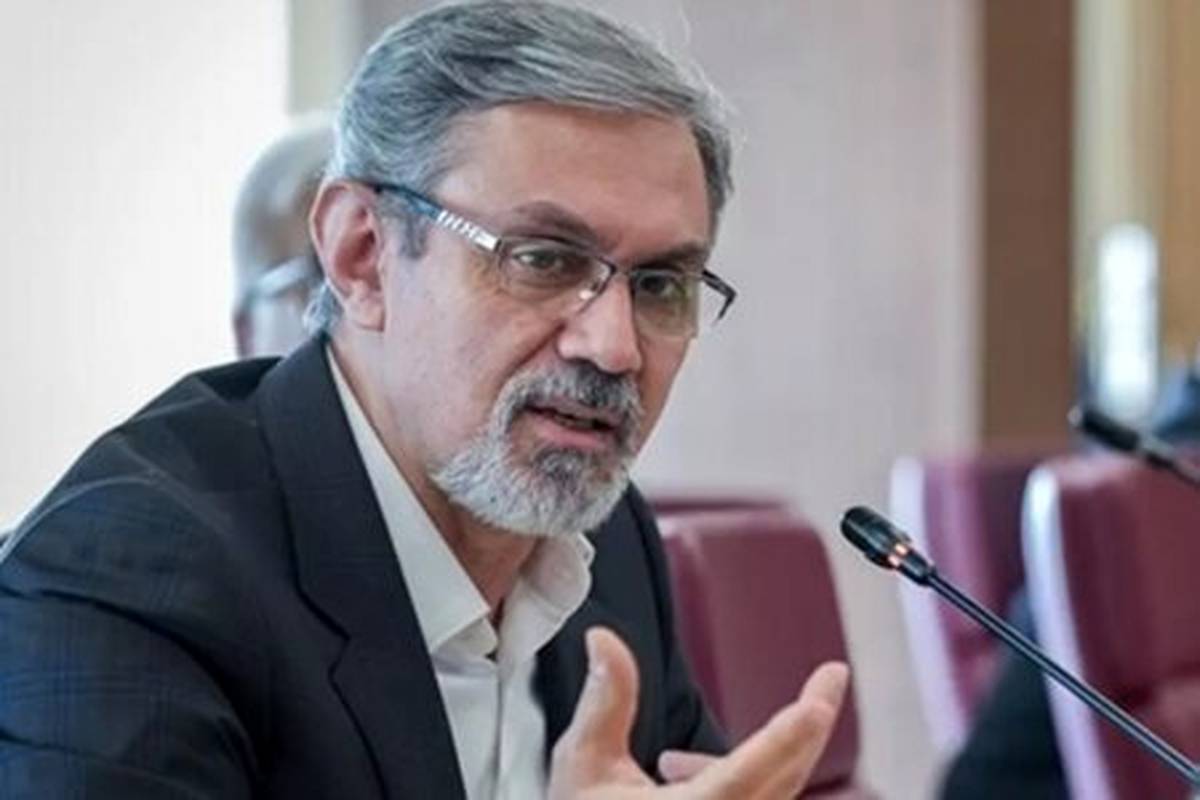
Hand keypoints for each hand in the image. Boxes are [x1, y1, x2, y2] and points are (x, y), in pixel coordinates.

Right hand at [547, 627, 848, 798]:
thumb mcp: (582, 763)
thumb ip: (606, 699)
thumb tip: (604, 639)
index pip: (751, 768)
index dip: (792, 730)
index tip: (823, 695)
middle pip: (786, 776)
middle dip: (807, 725)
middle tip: (829, 679)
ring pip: (775, 790)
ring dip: (762, 754)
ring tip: (670, 762)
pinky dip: (741, 778)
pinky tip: (675, 775)